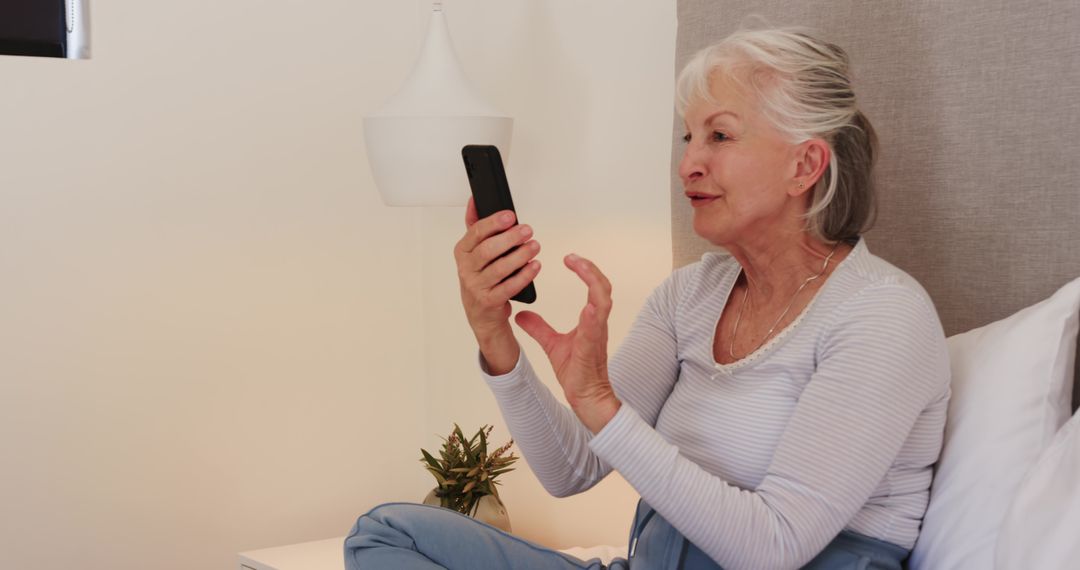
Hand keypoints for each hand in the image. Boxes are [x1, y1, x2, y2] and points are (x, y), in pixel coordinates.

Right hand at [453, 197, 541, 373]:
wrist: (482, 314)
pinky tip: (535, 266)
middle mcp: (466, 269)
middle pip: (487, 250)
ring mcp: (476, 287)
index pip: (475, 233)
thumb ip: (476, 226)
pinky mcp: (489, 301)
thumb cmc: (481, 277)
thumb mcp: (475, 251)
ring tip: (535, 246)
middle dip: (509, 238)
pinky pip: (509, 287)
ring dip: (520, 256)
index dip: (493, 223)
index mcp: (462, 252)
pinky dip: (524, 276)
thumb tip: (475, 199)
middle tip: (527, 230)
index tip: (510, 215)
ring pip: (499, 268)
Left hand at [515, 254, 621, 433]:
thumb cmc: (576, 371)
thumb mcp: (551, 344)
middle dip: (591, 268)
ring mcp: (597, 334)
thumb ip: (538, 327)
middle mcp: (597, 322)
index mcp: (590, 319)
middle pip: (602, 287)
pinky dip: (593, 316)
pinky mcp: (591, 349)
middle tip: (573, 256)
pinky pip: (596, 329)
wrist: (586, 397)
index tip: (569, 257)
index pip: (593, 286)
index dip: (585, 269)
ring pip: (604, 302)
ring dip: (594, 283)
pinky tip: (588, 306)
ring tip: (581, 267)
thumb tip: (521, 314)